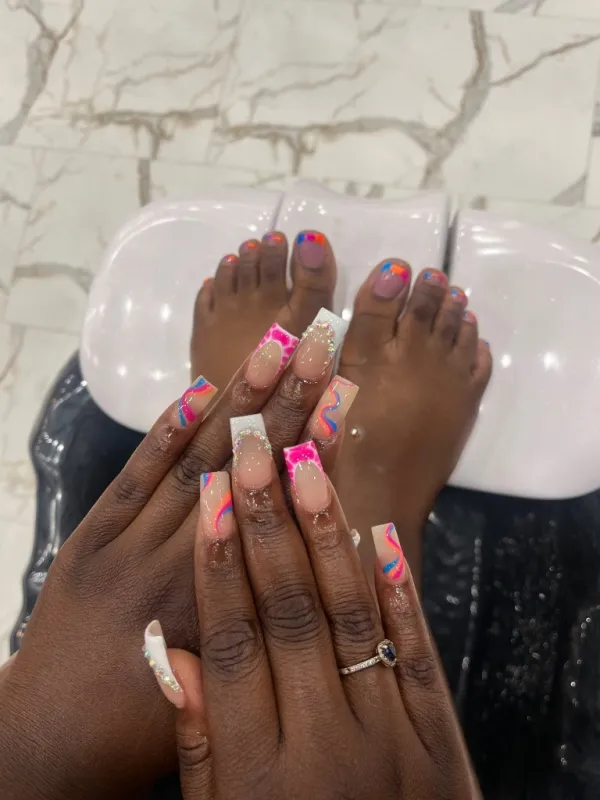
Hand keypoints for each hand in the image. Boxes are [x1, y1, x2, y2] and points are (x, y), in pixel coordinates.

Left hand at [0, 311, 350, 798]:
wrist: (52, 746)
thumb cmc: (150, 731)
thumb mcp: (232, 696)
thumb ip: (273, 626)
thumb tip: (322, 563)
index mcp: (233, 610)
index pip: (286, 513)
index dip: (316, 450)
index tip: (343, 398)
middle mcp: (188, 569)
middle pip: (249, 472)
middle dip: (288, 403)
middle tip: (322, 346)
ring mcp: (133, 550)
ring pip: (199, 462)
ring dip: (238, 402)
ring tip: (275, 346)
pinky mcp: (92, 544)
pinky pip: (135, 478)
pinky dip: (167, 432)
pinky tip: (199, 390)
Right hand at [156, 419, 480, 798]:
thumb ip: (198, 747)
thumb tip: (169, 656)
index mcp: (260, 773)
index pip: (231, 646)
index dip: (218, 567)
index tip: (209, 502)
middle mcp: (324, 746)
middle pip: (289, 615)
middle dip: (269, 525)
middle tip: (256, 452)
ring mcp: (390, 740)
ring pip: (353, 617)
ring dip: (328, 536)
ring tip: (309, 466)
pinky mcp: (438, 741)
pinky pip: (417, 653)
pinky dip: (398, 591)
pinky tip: (380, 535)